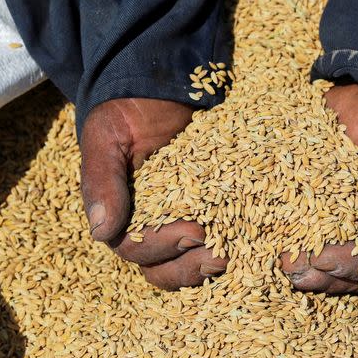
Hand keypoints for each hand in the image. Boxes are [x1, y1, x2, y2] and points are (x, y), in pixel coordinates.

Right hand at [80, 98, 227, 288]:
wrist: (159, 87)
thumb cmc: (126, 112)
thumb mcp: (108, 138)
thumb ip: (103, 181)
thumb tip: (101, 231)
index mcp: (122, 215)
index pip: (136, 248)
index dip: (162, 246)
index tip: (194, 230)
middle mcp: (152, 225)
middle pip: (164, 270)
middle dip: (189, 267)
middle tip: (220, 254)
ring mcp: (184, 219)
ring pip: (191, 262)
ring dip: (211, 265)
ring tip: (237, 253)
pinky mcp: (214, 208)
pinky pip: (223, 237)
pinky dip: (236, 245)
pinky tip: (256, 243)